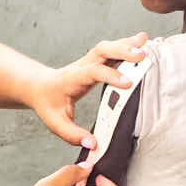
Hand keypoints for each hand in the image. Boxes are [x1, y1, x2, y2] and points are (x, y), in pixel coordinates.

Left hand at [28, 32, 147, 143]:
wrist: (39, 86)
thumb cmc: (48, 103)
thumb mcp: (55, 123)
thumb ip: (73, 135)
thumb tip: (93, 144)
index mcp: (72, 79)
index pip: (92, 72)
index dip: (110, 75)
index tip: (127, 83)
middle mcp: (82, 66)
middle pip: (102, 51)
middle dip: (122, 51)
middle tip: (142, 56)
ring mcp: (89, 61)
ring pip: (108, 47)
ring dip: (127, 45)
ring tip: (146, 45)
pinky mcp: (96, 61)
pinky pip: (112, 49)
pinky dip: (127, 44)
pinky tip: (141, 41)